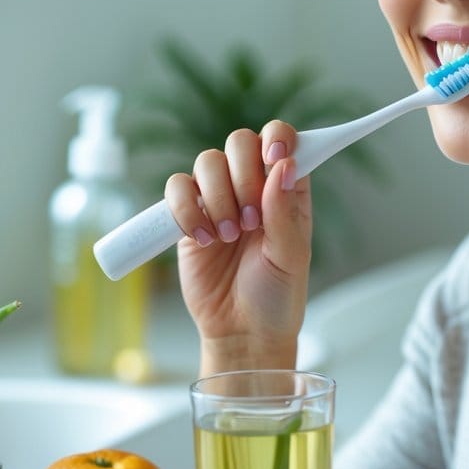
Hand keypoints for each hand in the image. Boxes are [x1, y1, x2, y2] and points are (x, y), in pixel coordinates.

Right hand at [164, 121, 311, 375]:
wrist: (241, 330)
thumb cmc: (276, 295)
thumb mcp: (291, 257)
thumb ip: (285, 212)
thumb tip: (283, 166)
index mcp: (285, 189)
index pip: (281, 139)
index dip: (276, 138)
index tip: (274, 158)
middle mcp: (251, 186)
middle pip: (239, 142)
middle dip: (243, 176)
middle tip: (250, 220)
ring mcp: (217, 198)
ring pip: (206, 161)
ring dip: (217, 196)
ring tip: (228, 236)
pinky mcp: (186, 216)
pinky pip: (177, 189)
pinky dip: (186, 209)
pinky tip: (202, 237)